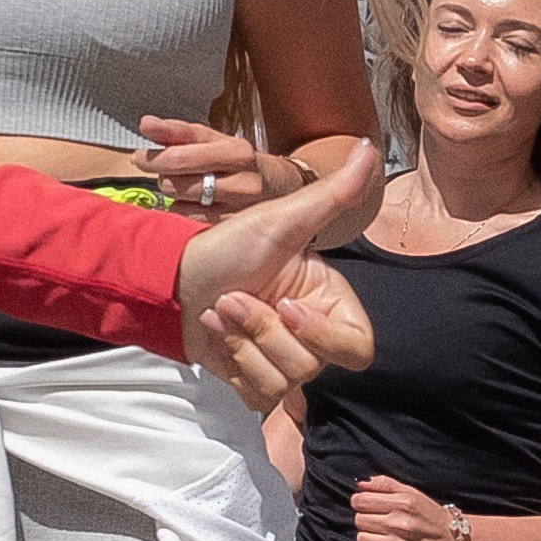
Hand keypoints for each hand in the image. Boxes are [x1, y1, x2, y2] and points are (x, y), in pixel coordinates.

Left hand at [139, 116, 301, 217]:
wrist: (283, 190)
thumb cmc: (241, 163)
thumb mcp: (217, 140)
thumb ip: (179, 133)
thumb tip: (146, 124)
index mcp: (237, 152)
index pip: (184, 153)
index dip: (155, 156)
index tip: (138, 156)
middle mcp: (242, 181)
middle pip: (177, 180)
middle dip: (163, 174)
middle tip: (164, 171)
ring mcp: (239, 209)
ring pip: (180, 202)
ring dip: (173, 193)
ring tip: (184, 186)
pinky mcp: (232, 230)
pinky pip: (188, 221)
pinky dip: (182, 212)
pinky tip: (193, 205)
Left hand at [180, 145, 377, 402]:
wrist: (173, 276)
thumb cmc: (226, 246)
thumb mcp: (280, 221)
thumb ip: (331, 194)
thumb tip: (368, 147)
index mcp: (331, 303)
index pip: (357, 349)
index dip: (322, 335)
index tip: (287, 305)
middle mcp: (313, 336)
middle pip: (310, 365)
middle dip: (263, 330)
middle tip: (235, 297)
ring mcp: (284, 363)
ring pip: (282, 381)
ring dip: (242, 342)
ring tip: (222, 309)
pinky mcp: (254, 383)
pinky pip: (257, 394)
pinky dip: (231, 360)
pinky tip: (217, 332)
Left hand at [350, 476, 462, 540]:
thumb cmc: (428, 515)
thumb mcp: (411, 493)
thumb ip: (384, 484)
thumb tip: (359, 483)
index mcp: (403, 503)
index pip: (360, 501)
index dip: (360, 502)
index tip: (368, 505)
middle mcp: (400, 524)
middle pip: (359, 519)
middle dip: (366, 518)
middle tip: (380, 519)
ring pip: (361, 539)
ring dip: (369, 535)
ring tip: (382, 533)